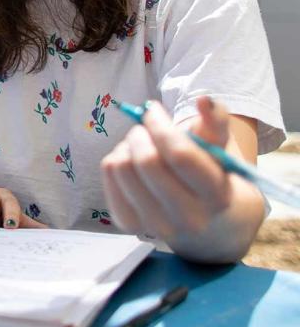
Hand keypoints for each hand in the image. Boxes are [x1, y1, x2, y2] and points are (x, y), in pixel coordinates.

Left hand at [101, 97, 245, 242]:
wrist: (203, 219)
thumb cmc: (208, 172)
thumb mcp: (218, 147)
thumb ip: (215, 120)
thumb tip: (204, 100)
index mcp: (217, 196)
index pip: (179, 154)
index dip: (159, 125)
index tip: (153, 110)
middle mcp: (189, 218)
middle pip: (147, 161)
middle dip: (140, 133)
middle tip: (144, 129)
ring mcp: (157, 226)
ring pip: (122, 166)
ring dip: (126, 146)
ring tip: (139, 146)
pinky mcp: (130, 224)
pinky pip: (108, 175)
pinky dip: (115, 159)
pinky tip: (131, 163)